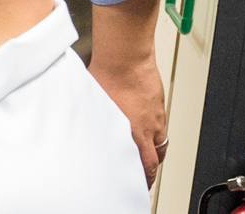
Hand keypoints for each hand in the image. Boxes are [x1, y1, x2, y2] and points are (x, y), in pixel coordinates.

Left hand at [89, 51, 167, 183]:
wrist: (126, 59)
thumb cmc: (108, 78)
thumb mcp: (93, 106)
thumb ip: (94, 121)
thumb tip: (82, 128)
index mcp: (131, 133)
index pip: (143, 166)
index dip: (141, 179)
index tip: (135, 185)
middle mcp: (147, 129)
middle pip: (155, 160)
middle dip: (151, 174)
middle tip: (145, 181)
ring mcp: (156, 118)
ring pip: (160, 145)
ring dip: (155, 156)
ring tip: (148, 161)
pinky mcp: (159, 107)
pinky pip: (161, 128)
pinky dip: (156, 136)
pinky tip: (147, 133)